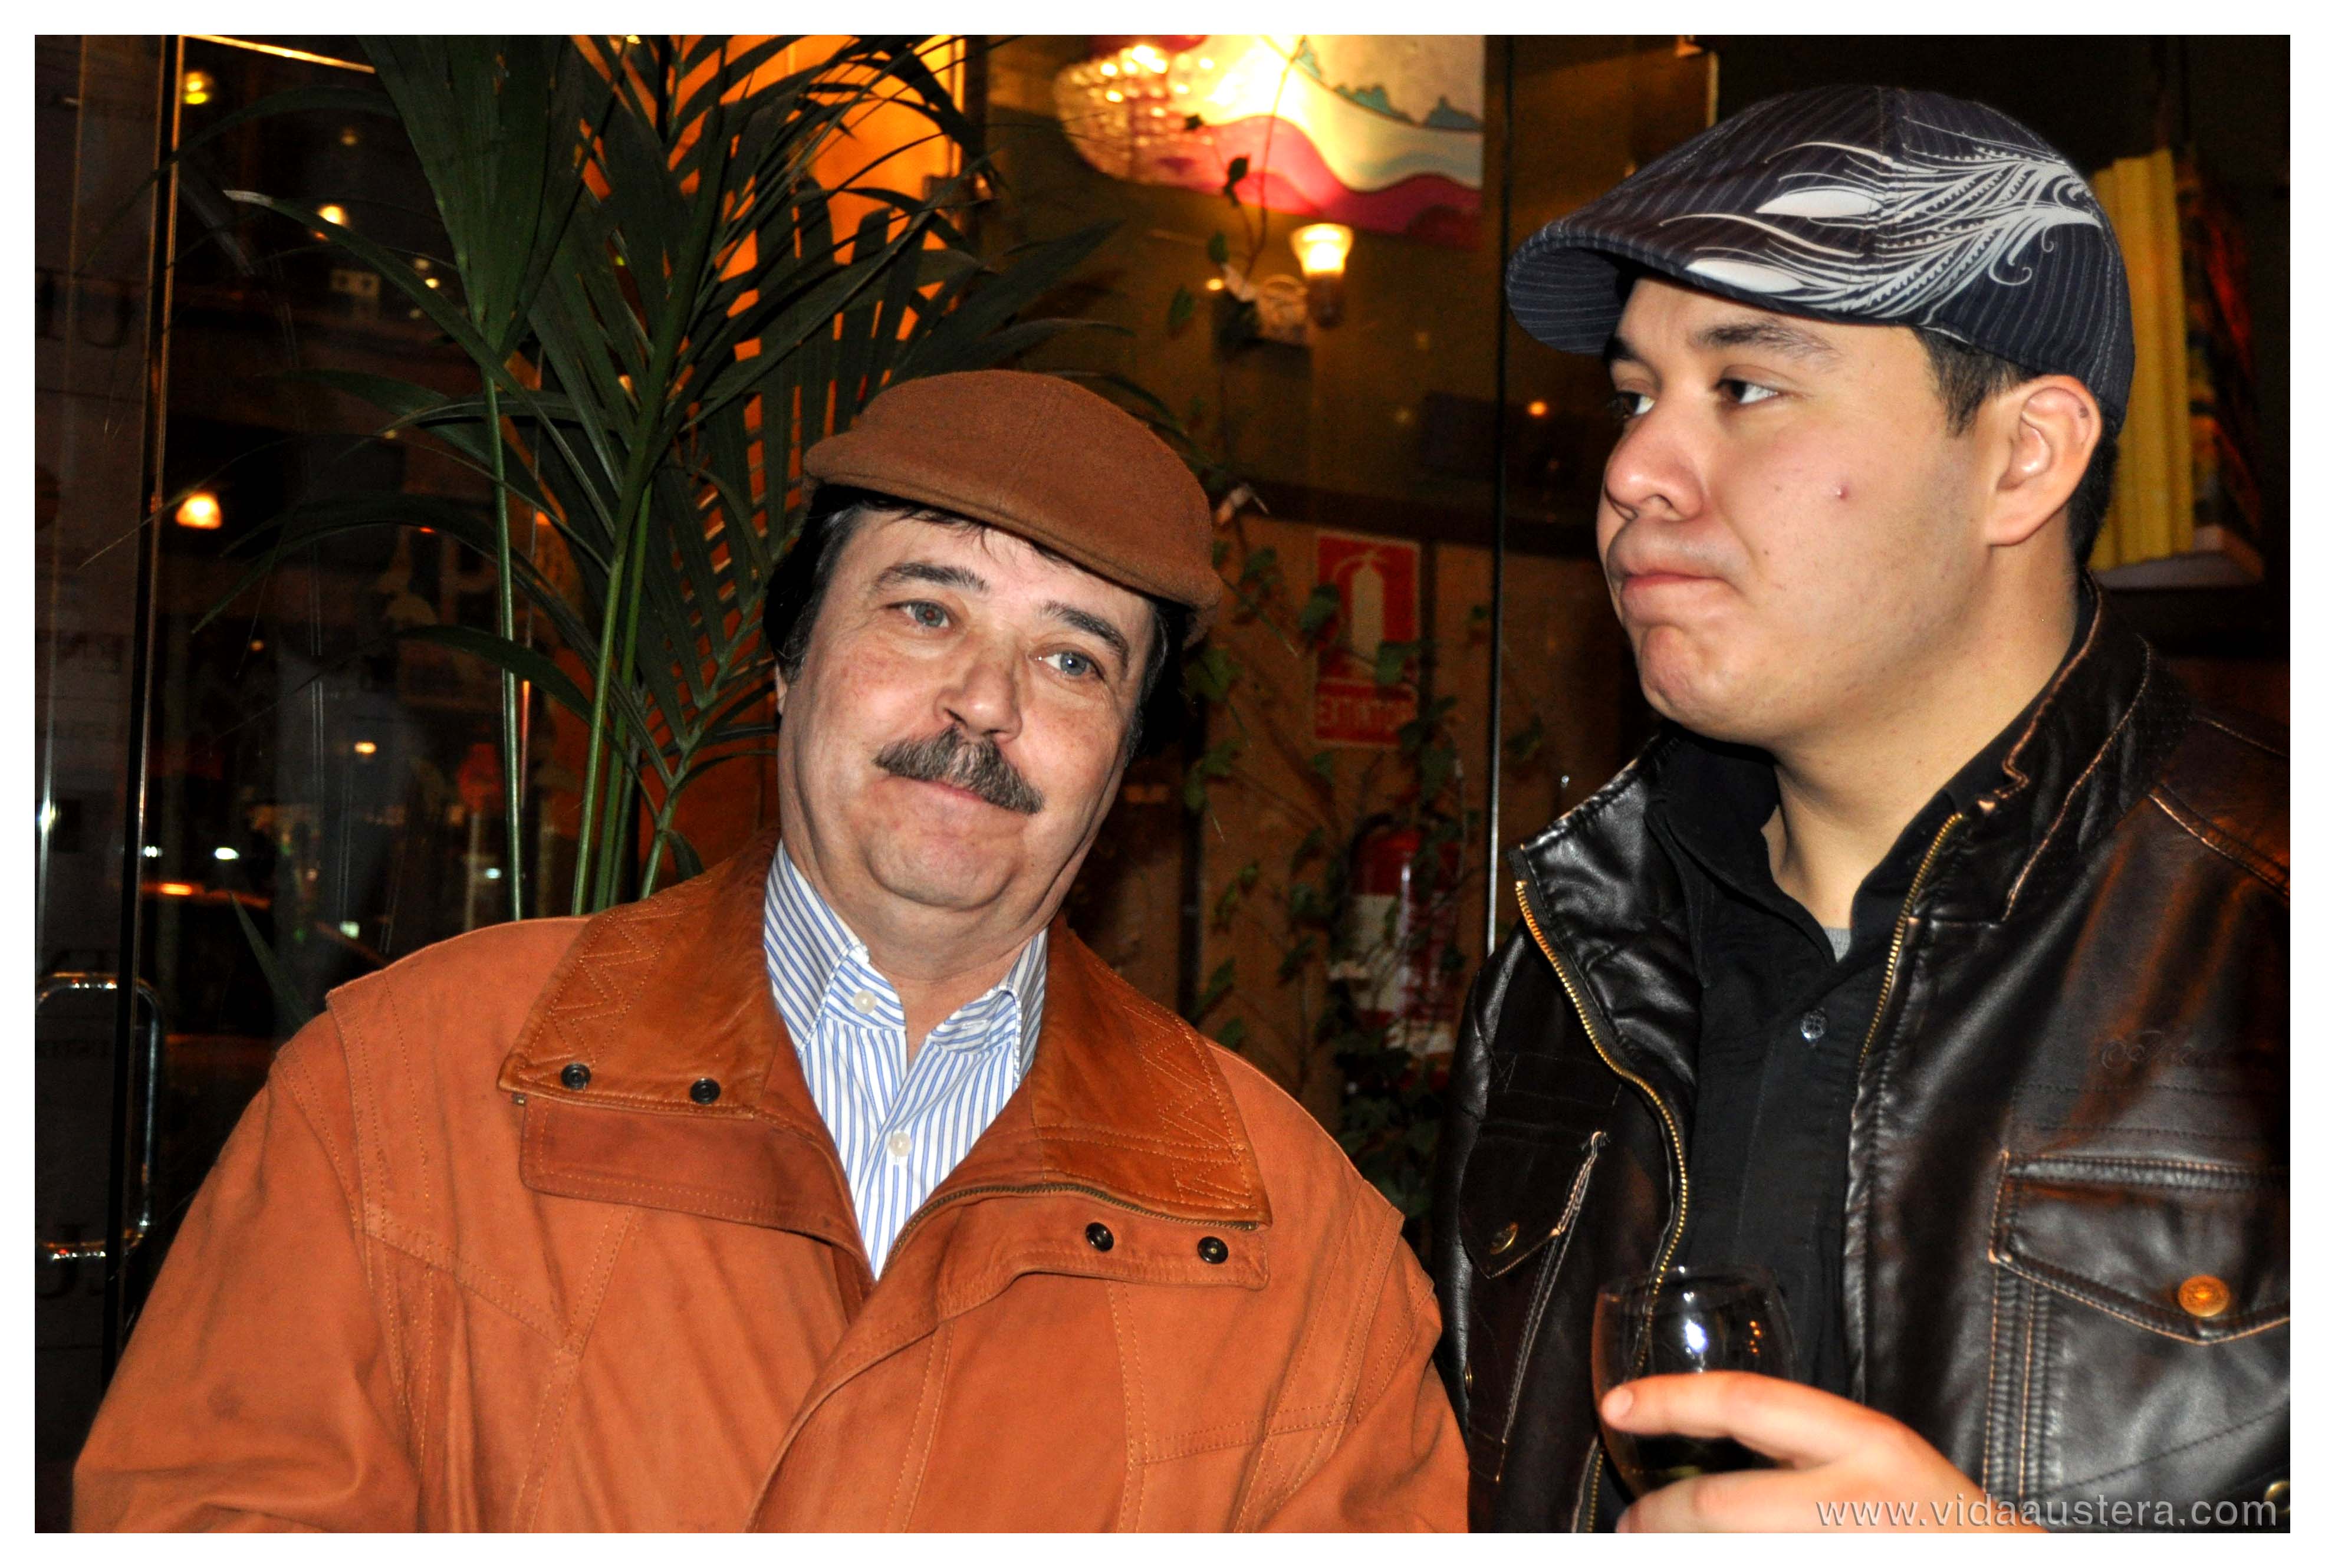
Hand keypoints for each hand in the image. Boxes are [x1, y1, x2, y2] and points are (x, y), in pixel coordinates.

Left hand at [1601, 1372, 2039, 1530]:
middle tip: (1629, 1525)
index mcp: (1867, 1443)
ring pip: (1728, 1551)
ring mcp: (1847, 1551)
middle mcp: (1857, 1502)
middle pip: (1718, 1507)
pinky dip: (1713, 1562)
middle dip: (1658, 1518)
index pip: (1747, 1402)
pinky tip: (1698, 1561)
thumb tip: (1692, 1463)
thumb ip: (1797, 1449)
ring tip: (1650, 1549)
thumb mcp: (1876, 1459)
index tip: (1615, 1405)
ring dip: (1676, 1552)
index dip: (1671, 1400)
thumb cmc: (1932, 1521)